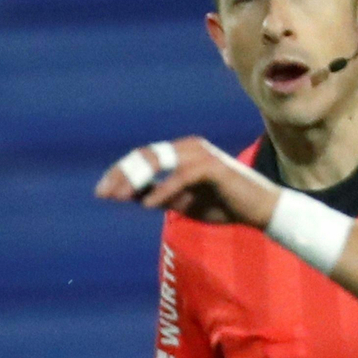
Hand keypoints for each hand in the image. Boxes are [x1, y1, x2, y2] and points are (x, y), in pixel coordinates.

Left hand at [96, 136, 282, 229]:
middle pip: (146, 156)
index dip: (120, 173)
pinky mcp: (213, 167)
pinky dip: (163, 190)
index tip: (101, 191)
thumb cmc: (221, 204)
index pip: (143, 158)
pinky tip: (147, 205)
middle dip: (122, 174)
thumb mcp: (180, 202)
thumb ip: (157, 195)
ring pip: (160, 161)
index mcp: (181, 153)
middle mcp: (189, 148)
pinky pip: (181, 176)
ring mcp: (201, 154)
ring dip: (137, 180)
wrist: (257, 209)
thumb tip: (128, 195)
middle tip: (102, 193)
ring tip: (118, 198)